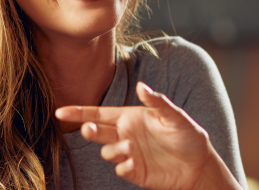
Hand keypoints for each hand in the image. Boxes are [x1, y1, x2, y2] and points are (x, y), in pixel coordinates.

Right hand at [55, 82, 240, 189]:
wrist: (199, 164)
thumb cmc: (188, 136)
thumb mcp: (175, 116)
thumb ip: (158, 102)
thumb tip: (142, 86)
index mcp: (129, 118)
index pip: (99, 114)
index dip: (79, 112)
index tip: (60, 111)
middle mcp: (125, 135)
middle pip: (98, 132)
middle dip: (89, 130)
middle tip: (88, 129)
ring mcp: (129, 154)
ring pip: (108, 152)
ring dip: (113, 150)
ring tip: (129, 147)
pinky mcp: (135, 172)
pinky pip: (121, 169)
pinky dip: (123, 166)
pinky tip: (133, 162)